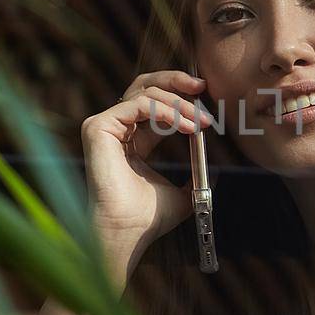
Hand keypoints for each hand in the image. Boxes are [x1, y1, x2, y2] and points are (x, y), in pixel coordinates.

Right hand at [81, 69, 218, 273]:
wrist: (129, 232)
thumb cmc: (149, 218)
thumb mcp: (183, 194)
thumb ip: (195, 176)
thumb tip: (216, 168)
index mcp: (133, 140)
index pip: (155, 102)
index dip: (181, 96)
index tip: (206, 99)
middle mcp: (117, 129)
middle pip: (145, 86)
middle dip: (176, 82)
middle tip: (202, 87)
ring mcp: (104, 126)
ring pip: (144, 93)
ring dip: (180, 104)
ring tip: (201, 122)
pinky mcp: (98, 128)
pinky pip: (138, 105)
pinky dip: (166, 111)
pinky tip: (186, 127)